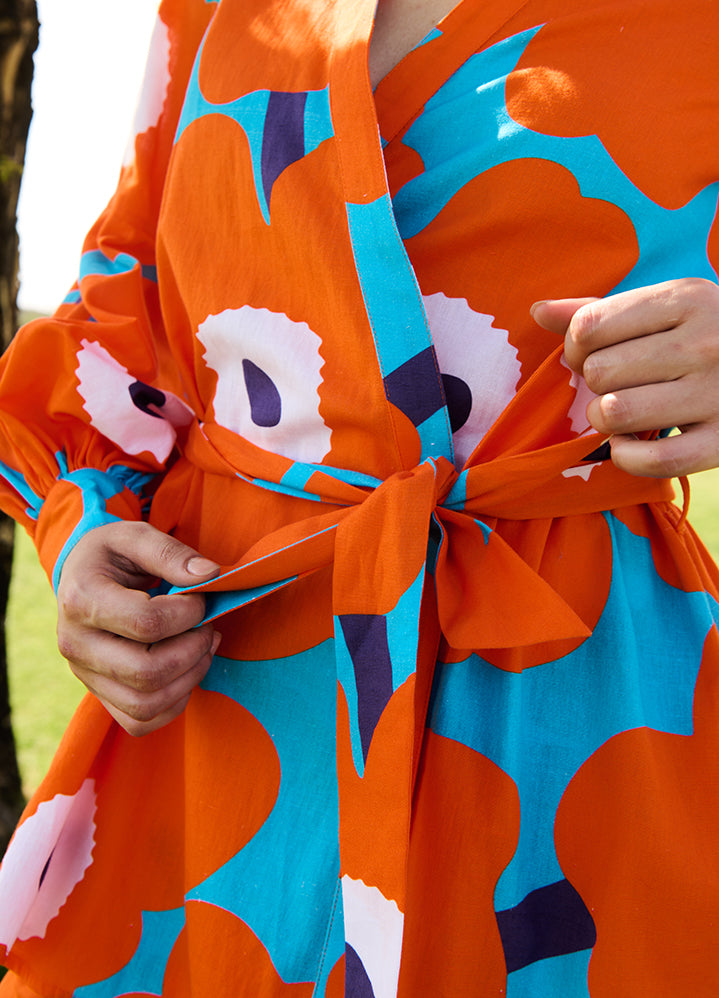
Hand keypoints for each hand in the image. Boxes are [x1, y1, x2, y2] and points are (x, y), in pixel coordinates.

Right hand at [56, 520, 220, 735]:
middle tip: (209, 628)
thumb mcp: (134, 534)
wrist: (81, 576)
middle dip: (193, 651)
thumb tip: (209, 576)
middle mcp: (75, 644)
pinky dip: (173, 704)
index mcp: (81, 599)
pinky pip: (139, 722)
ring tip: (203, 648)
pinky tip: (185, 671)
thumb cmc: (112, 555)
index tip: (199, 598)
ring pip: (144, 705)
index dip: (187, 613)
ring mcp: (85, 675)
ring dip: (189, 680)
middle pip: (146, 673)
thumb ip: (171, 552)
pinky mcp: (99, 694)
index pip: (146, 623)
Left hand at [531, 278, 718, 476]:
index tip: (591, 354)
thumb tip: (537, 312)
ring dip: (605, 420)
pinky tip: (631, 445)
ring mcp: (718, 393)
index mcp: (686, 298)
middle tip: (615, 385)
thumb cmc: (706, 334)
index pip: (588, 327)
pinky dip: (627, 458)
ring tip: (621, 413)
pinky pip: (653, 461)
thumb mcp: (664, 307)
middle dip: (593, 384)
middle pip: (599, 372)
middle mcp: (705, 342)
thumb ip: (600, 311)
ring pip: (617, 413)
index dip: (574, 347)